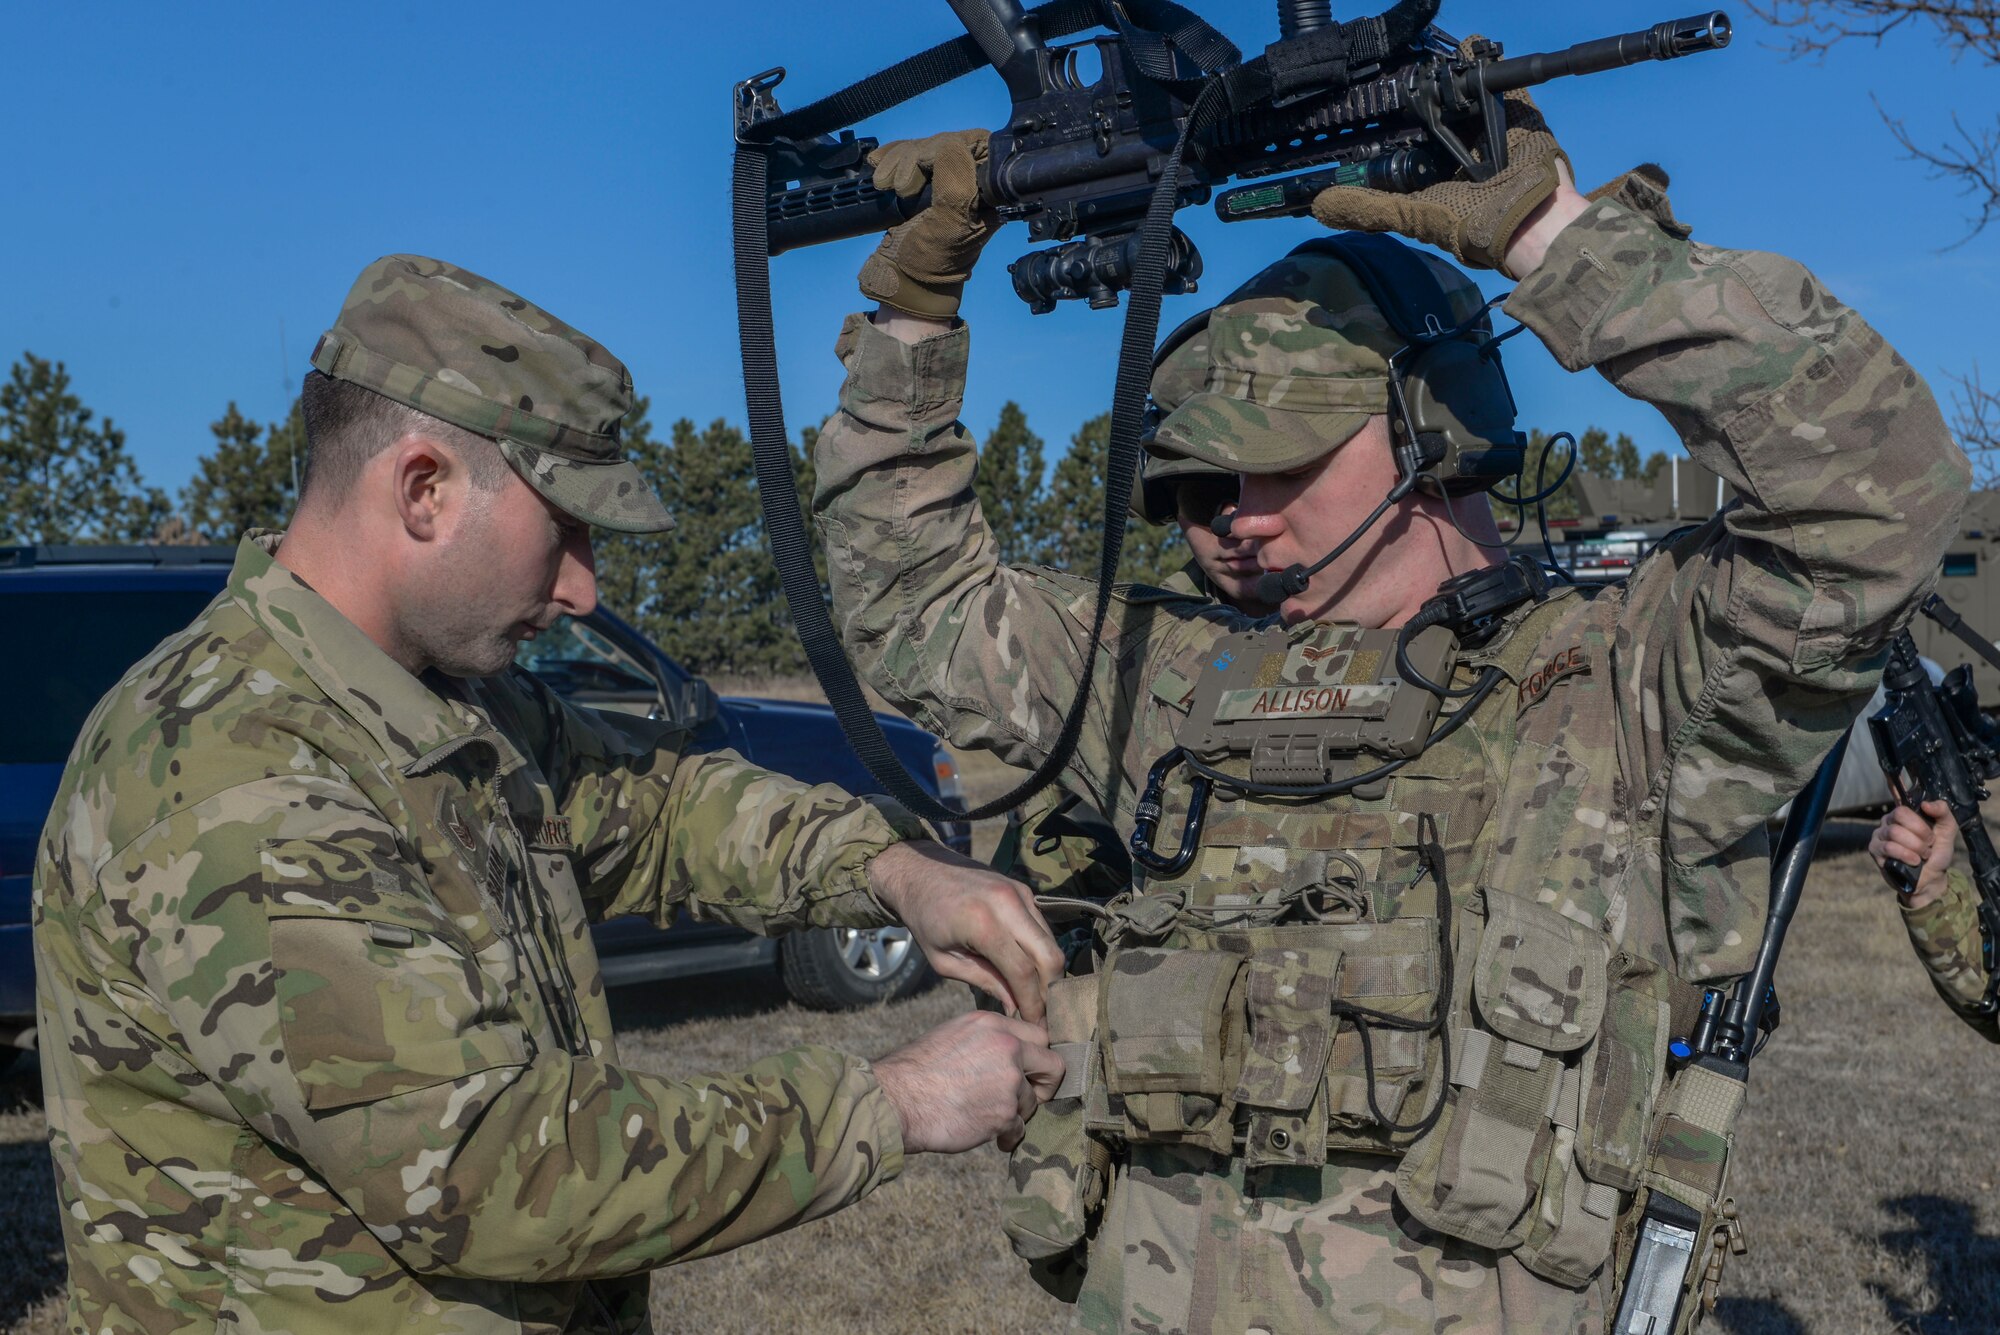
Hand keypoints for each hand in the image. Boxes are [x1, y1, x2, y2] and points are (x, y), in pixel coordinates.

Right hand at [859, 129, 997, 319]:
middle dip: (913, 158)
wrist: (902, 278)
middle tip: (901, 189)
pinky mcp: (921, 179)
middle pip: (944, 140)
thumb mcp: (950, 221)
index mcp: (990, 190)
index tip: (923, 171)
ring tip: (886, 188)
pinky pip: (904, 151)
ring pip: (921, 144)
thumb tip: (948, 145)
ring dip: (896, 162)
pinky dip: (887, 158)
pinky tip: (880, 175)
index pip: (975, 142)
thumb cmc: (931, 260)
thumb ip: (956, 178)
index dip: (945, 148)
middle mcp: (971, 180)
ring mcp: (945, 178)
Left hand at [867, 841, 1063, 1023]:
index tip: (1035, 1025)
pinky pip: (1043, 927)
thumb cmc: (924, 919)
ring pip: (1051, 941)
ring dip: (1047, 971)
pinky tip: (1027, 968)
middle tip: (1041, 1012)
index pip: (1023, 971)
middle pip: (1050, 956)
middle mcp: (1008, 904)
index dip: (1033, 1002)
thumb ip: (984, 982)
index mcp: (983, 923)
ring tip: (1034, 994)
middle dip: (1050, 990)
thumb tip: (1015, 1006)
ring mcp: (1020, 893)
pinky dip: (1040, 950)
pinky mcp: (1024, 890)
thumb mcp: (944, 961)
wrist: (920, 871)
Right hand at [872, 1010, 1063, 1152]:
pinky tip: (992, 1137)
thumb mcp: (954, 1035)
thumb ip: (987, 1040)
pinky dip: (1007, 1136)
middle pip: (1052, 1065)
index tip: (1029, 1073)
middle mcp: (1006, 1046)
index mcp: (992, 1024)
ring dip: (1015, 1114)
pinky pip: (1019, 1128)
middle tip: (1027, 1098)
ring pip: (1032, 1102)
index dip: (1036, 1058)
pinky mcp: (1005, 1113)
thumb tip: (1011, 1053)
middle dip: (1043, 1086)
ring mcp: (1008, 1080)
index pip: (1038, 1035)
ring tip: (992, 1120)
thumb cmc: (917, 1072)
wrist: (897, 1101)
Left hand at [1309, 44, 1576, 274]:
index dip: (1393, 120)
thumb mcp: (1406, 215)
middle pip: (1436, 110)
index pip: (1407, 137)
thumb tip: (1318, 205)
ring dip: (1453, 79)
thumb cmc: (1465, 221)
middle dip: (1424, 93)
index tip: (1370, 102)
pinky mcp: (1516, 115)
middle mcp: (1459, 148)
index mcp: (1432, 169)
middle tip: (1406, 74)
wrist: (1524, 218)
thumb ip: (1367, 208)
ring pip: (1466, 95)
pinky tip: (1472, 49)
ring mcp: (1489, 129)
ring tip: (1434, 60)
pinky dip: (1490, 67)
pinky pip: (1504, 85)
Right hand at [1871, 799, 1959, 907]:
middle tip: (1927, 846)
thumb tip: (1925, 804)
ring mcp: (1879, 836)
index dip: (1919, 823)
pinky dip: (1906, 855)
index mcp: (1903, 815)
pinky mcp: (1874, 850)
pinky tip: (1913, 861)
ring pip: (1894, 833)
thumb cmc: (1936, 853)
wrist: (1931, 878)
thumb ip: (1943, 812)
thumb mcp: (1947, 831)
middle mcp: (1888, 822)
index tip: (1931, 835)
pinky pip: (1889, 847)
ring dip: (1915, 847)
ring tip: (1921, 856)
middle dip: (1919, 835)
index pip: (1903, 808)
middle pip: (1899, 817)